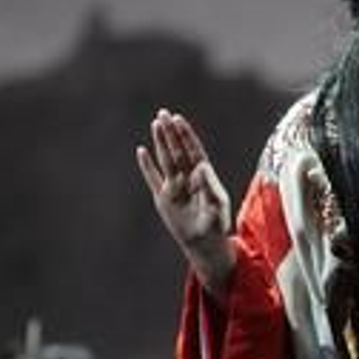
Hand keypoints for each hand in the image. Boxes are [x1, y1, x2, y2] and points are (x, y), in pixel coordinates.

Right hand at [136, 109, 235, 296]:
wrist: (204, 244)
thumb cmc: (216, 224)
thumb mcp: (217, 205)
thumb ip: (210, 185)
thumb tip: (201, 166)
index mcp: (203, 176)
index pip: (193, 150)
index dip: (186, 135)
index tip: (179, 119)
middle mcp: (188, 177)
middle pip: (177, 151)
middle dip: (171, 133)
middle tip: (163, 114)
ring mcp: (174, 186)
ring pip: (165, 160)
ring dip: (160, 143)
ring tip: (155, 124)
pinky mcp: (163, 198)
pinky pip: (153, 178)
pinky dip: (147, 166)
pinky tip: (141, 151)